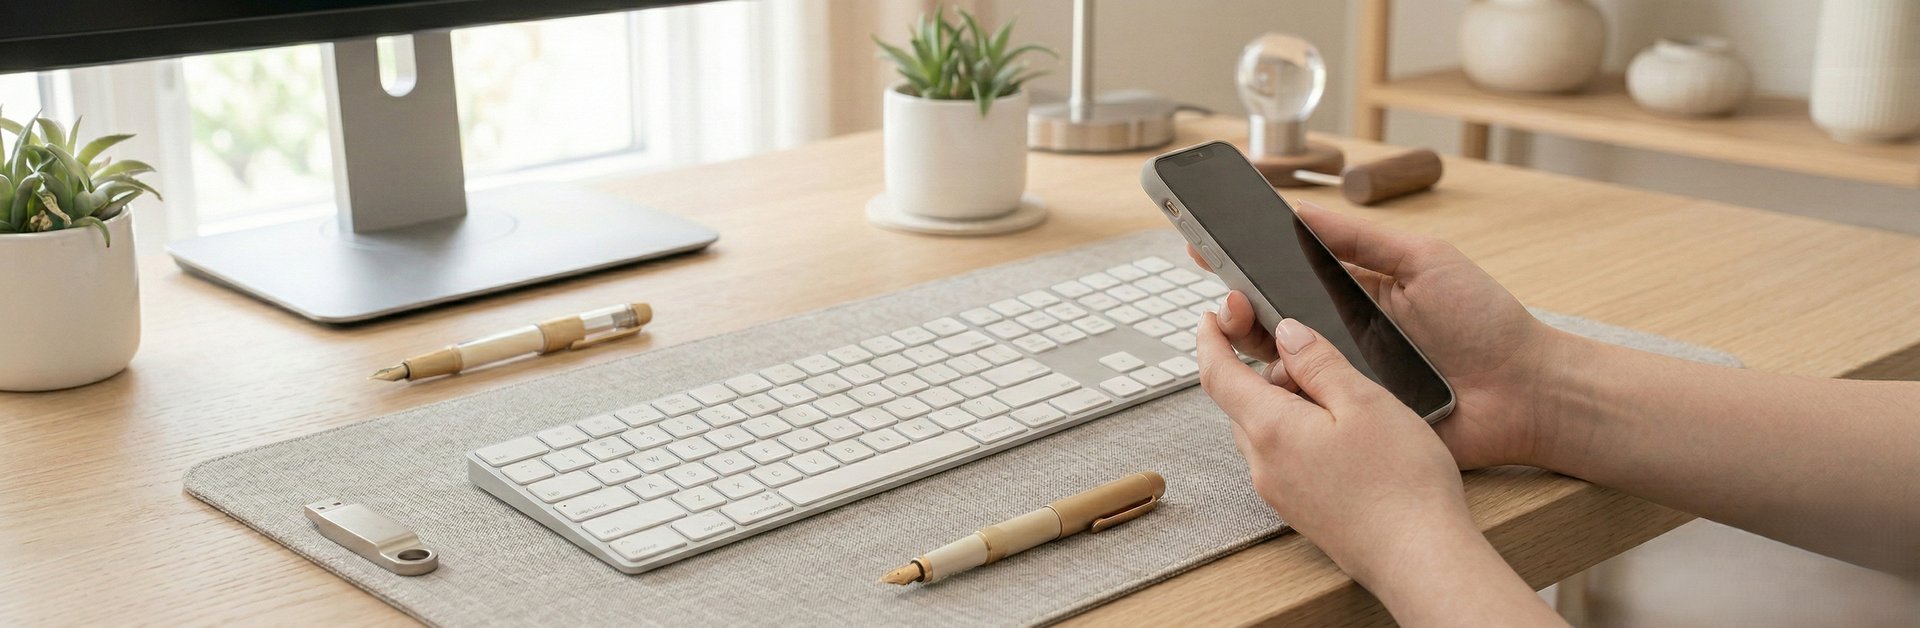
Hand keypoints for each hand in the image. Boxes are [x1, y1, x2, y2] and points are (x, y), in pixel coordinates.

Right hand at [1188, 201, 1570, 468]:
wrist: (1525, 391)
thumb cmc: (1484, 322)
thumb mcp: (1425, 260)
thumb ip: (1362, 238)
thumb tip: (1300, 211)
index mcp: (1352, 292)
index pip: (1284, 272)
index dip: (1242, 261)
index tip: (1203, 245)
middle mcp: (1339, 335)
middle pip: (1269, 320)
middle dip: (1236, 307)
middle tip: (1225, 300)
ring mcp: (1343, 378)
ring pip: (1278, 365)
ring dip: (1254, 347)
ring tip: (1243, 329)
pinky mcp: (1352, 419)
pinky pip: (1305, 410)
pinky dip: (1284, 396)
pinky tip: (1274, 379)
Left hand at [1196, 313, 1475, 588]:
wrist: (1419, 559)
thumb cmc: (1401, 482)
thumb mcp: (1364, 401)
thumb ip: (1318, 363)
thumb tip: (1285, 334)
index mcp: (1270, 429)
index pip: (1218, 375)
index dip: (1211, 341)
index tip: (1212, 318)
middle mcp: (1263, 464)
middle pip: (1243, 402)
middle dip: (1266, 372)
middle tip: (1311, 357)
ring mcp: (1279, 492)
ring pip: (1264, 431)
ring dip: (1284, 404)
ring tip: (1338, 398)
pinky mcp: (1299, 510)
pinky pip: (1281, 458)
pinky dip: (1296, 433)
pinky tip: (1342, 436)